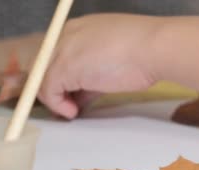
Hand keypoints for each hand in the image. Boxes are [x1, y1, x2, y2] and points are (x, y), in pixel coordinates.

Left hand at [38, 14, 161, 118]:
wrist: (155, 48)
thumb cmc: (145, 52)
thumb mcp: (114, 62)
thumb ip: (93, 76)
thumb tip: (81, 96)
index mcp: (81, 29)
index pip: (58, 54)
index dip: (62, 78)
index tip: (69, 95)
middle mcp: (67, 35)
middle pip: (45, 64)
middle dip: (54, 89)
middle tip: (66, 106)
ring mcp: (63, 50)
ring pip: (44, 78)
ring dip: (56, 99)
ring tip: (71, 110)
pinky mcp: (63, 67)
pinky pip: (48, 91)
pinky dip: (58, 105)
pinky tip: (73, 111)